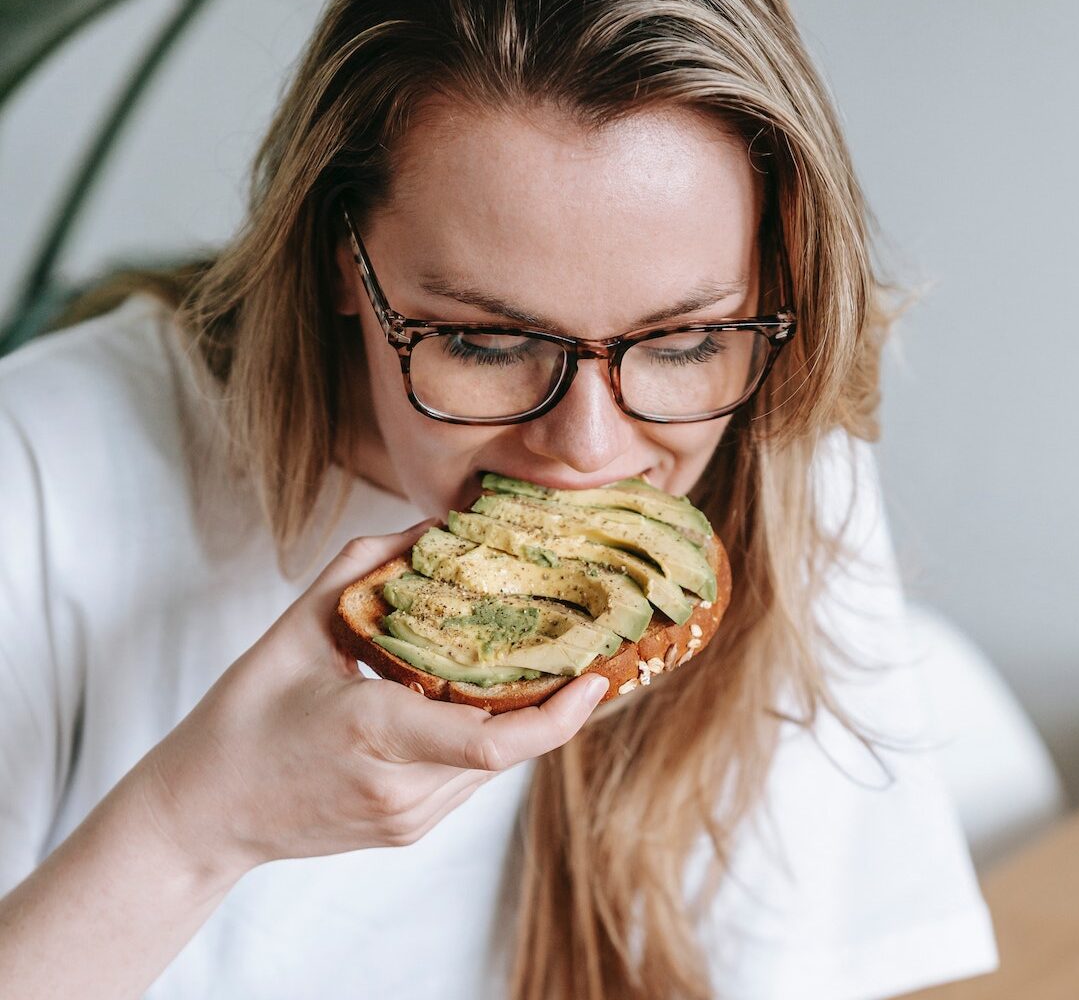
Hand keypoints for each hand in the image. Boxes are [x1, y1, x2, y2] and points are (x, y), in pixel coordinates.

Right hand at [132, 522, 608, 880]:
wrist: (203, 814)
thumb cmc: (242, 719)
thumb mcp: (295, 628)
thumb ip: (366, 567)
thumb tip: (433, 527)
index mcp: (373, 733)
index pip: (491, 742)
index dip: (557, 716)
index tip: (595, 678)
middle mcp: (401, 788)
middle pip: (508, 750)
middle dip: (554, 703)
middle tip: (591, 651)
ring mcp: (406, 818)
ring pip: (494, 768)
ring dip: (522, 720)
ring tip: (551, 667)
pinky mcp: (407, 831)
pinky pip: (469, 781)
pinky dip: (487, 738)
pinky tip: (489, 701)